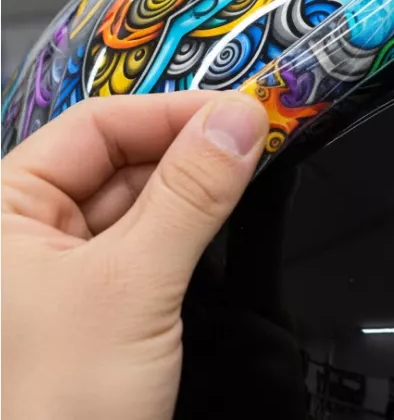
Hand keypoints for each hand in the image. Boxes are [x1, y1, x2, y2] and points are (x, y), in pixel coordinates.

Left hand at [1, 91, 268, 419]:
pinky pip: (154, 241)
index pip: (94, 128)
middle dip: (190, 148)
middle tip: (262, 138)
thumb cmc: (65, 400)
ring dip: (198, 184)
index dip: (169, 112)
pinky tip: (232, 211)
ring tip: (255, 166)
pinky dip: (195, 223)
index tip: (242, 110)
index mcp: (4, 211)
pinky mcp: (106, 301)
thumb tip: (245, 115)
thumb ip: (192, 194)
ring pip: (143, 200)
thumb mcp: (132, 284)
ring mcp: (68, 269)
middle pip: (121, 159)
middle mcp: (30, 231)